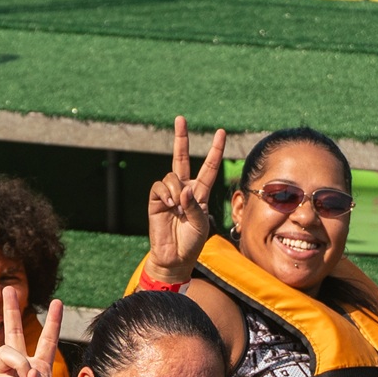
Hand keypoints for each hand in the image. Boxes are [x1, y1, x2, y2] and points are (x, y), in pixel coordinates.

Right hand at [0, 285, 65, 376]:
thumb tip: (30, 371)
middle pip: (14, 333)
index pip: (46, 340)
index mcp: (38, 369)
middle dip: (10, 311)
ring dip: (22, 364)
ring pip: (7, 352)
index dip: (52, 322)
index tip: (57, 302)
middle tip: (7, 290)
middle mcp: (21, 369)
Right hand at [144, 116, 224, 285]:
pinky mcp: (156, 200)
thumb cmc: (192, 242)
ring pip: (172, 175)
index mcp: (200, 192)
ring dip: (177, 189)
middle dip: (181, 138)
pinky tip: (170, 205)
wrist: (175, 258)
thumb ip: (195, 205)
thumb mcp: (202, 224)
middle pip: (181, 157)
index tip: (221, 132)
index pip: (209, 167)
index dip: (215, 150)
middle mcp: (184, 189)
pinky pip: (160, 186)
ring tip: (178, 208)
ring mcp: (169, 194)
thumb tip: (183, 188)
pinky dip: (167, 193)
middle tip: (180, 118)